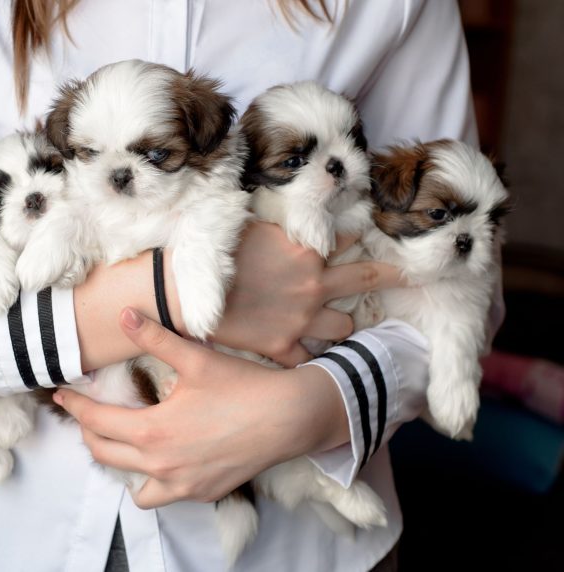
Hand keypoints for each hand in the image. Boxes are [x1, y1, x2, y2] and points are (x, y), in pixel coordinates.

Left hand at [54, 308, 348, 508]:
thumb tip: (124, 314)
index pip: (96, 421)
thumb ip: (154, 337)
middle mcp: (161, 464)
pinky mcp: (202, 493)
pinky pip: (163, 494)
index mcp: (152, 431)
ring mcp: (182, 484)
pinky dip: (154, 480)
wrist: (290, 418)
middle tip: (88, 413)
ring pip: (133, 486)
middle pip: (105, 454)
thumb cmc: (243, 386)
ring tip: (126, 440)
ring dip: (121, 464)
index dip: (75, 406)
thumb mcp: (195, 358)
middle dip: (89, 432)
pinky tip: (164, 456)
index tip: (63, 395)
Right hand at [213, 221, 403, 365]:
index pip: (348, 237)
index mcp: (306, 251)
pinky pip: (309, 361)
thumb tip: (304, 202)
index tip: (373, 237)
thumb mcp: (252, 225)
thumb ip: (285, 223)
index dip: (359, 236)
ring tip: (339, 323)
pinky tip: (314, 364)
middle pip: (367, 277)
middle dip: (396, 274)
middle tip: (416, 275)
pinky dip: (311, 362)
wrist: (182, 293)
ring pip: (344, 326)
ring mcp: (300, 319)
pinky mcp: (281, 346)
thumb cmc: (213, 254)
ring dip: (343, 323)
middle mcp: (313, 285)